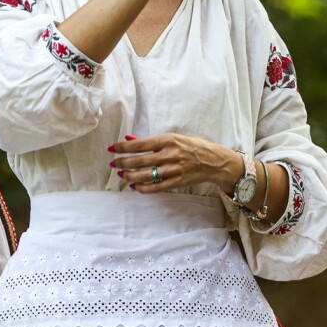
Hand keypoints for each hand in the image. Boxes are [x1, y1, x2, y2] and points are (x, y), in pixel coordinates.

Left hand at [108, 133, 242, 193]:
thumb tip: (129, 139)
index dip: (123, 147)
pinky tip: (135, 187)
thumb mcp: (174, 138)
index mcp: (168, 140)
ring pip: (146, 175)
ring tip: (122, 176)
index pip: (139, 144)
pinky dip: (143, 188)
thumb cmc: (193, 146)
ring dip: (130, 176)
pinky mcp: (178, 182)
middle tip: (113, 165)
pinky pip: (156, 187)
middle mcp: (170, 154)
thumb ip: (151, 141)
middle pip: (140, 161)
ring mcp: (174, 169)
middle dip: (123, 163)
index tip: (111, 149)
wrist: (214, 161)